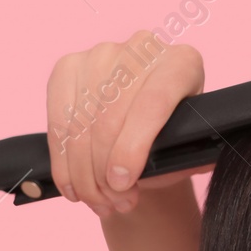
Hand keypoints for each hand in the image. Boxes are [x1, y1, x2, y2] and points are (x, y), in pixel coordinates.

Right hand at [45, 29, 211, 217]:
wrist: (146, 123)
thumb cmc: (173, 136)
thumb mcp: (191, 147)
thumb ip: (192, 155)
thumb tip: (193, 161)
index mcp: (182, 62)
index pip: (152, 103)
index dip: (133, 147)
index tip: (124, 183)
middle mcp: (141, 48)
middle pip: (110, 117)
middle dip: (106, 172)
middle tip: (116, 203)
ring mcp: (101, 54)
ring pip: (80, 124)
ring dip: (84, 173)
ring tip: (99, 202)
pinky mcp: (68, 66)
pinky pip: (57, 122)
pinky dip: (63, 162)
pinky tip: (74, 187)